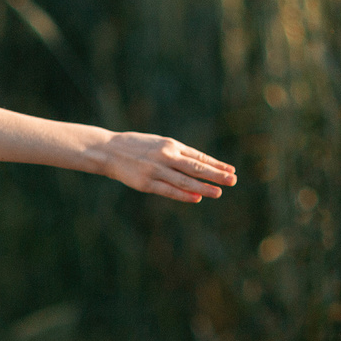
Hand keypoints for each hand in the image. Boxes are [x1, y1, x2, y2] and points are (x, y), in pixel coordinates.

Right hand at [93, 133, 235, 202]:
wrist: (107, 151)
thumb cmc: (134, 146)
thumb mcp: (157, 143)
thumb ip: (175, 152)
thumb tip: (197, 163)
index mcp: (170, 144)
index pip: (198, 156)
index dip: (215, 164)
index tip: (231, 170)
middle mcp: (165, 156)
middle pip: (195, 167)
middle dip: (216, 174)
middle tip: (233, 180)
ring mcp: (155, 170)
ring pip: (185, 180)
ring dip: (203, 187)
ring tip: (219, 192)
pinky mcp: (146, 183)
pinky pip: (168, 190)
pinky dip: (184, 194)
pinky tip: (196, 198)